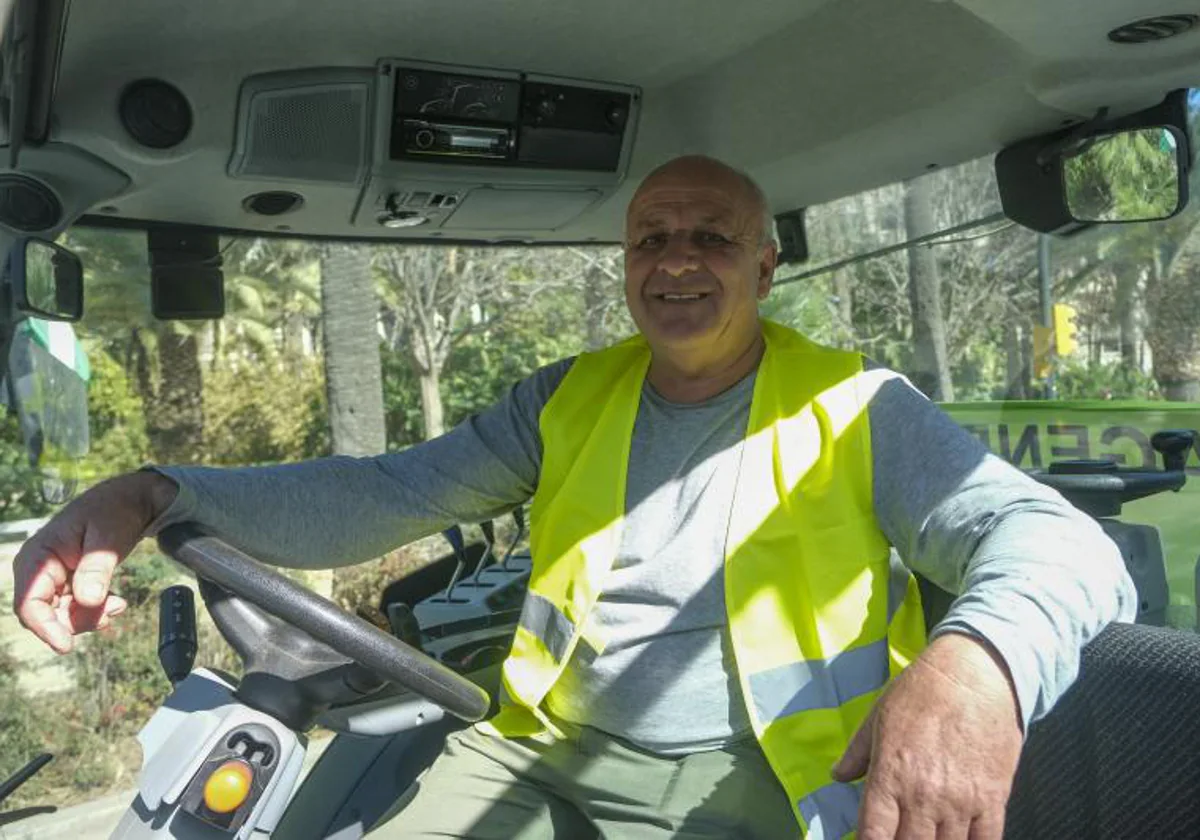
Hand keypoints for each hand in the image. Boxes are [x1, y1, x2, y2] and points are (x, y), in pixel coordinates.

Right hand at [12, 471, 178, 652]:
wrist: (129, 503)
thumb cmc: (113, 512)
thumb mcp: (108, 537)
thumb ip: (97, 568)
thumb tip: (88, 600)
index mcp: (38, 556)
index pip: (29, 602)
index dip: (45, 627)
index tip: (66, 646)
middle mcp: (39, 570)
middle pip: (45, 615)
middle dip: (76, 622)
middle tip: (110, 613)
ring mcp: (53, 579)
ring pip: (61, 617)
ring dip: (89, 618)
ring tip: (117, 605)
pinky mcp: (68, 585)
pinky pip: (75, 610)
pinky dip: (94, 613)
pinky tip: (115, 604)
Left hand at [832, 632, 1022, 839]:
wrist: (975, 673)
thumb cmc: (923, 690)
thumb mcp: (878, 717)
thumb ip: (858, 753)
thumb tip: (838, 775)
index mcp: (890, 775)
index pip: (873, 834)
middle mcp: (923, 795)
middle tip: (900, 834)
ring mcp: (960, 801)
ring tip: (928, 834)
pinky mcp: (993, 798)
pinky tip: (961, 839)